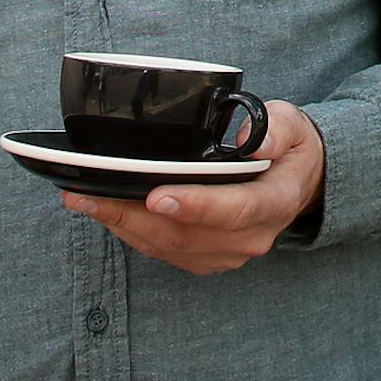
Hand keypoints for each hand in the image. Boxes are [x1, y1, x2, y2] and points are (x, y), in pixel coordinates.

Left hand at [61, 99, 325, 274]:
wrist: (296, 181)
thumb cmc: (287, 147)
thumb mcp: (291, 123)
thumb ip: (275, 128)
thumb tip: (250, 139)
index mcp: (274, 201)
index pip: (234, 209)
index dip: (195, 206)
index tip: (158, 197)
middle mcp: (252, 235)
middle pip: (188, 234)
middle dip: (134, 215)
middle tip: (90, 196)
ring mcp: (229, 251)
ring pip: (170, 247)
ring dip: (124, 226)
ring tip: (83, 201)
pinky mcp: (209, 257)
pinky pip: (166, 252)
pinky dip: (132, 234)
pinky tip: (105, 212)